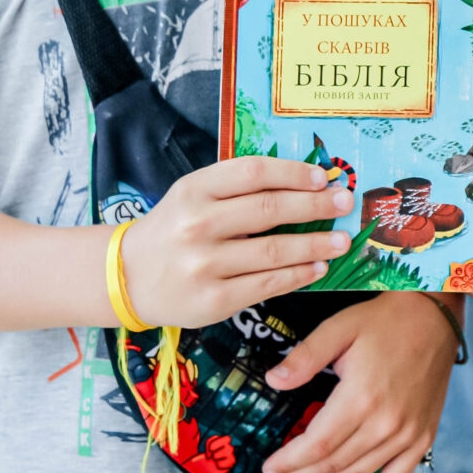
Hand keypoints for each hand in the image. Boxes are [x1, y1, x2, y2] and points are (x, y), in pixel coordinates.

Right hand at [119, 156, 354, 330]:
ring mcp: (204, 264)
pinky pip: (266, 285)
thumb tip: (302, 185)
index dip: (293, 172)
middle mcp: (197, 224)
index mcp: (194, 190)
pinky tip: (317, 268)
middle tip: (345, 203)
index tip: (323, 176)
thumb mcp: (193, 196)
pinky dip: (298, 275)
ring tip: (341, 240)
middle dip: (315, 205)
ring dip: (315, 244)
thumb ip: (236, 189)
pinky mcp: (213, 300)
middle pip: (269, 209)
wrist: (127, 277)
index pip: (253, 172)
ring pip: (273, 251)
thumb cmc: (172, 229)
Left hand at [258, 292, 458, 472]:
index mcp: (361, 396)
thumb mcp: (339, 328)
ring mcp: (407, 433)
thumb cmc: (384, 320)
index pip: (317, 444)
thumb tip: (272, 381)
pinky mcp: (423, 436)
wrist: (435, 316)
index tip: (266, 470)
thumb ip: (305, 357)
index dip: (289, 462)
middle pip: (333, 464)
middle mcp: (385, 422)